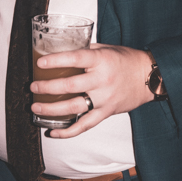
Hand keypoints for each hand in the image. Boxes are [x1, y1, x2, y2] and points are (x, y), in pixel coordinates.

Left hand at [30, 44, 153, 137]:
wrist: (149, 77)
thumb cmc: (127, 60)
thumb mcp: (107, 48)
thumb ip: (86, 50)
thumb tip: (64, 49)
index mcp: (101, 60)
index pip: (74, 59)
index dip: (56, 61)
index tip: (39, 62)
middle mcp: (102, 80)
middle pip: (69, 85)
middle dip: (47, 87)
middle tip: (33, 87)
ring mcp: (104, 98)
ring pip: (73, 107)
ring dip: (51, 109)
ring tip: (36, 107)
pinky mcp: (106, 112)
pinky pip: (85, 125)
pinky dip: (68, 131)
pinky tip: (53, 132)